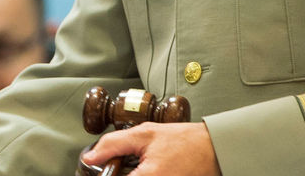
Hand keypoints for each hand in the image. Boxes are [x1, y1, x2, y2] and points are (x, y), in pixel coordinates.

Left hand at [81, 122, 220, 175]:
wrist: (214, 150)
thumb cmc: (184, 141)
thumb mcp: (145, 133)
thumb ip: (113, 145)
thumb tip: (90, 157)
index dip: (105, 175)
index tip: (100, 170)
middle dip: (121, 172)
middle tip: (122, 166)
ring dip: (131, 174)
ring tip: (137, 167)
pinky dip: (142, 175)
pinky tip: (147, 169)